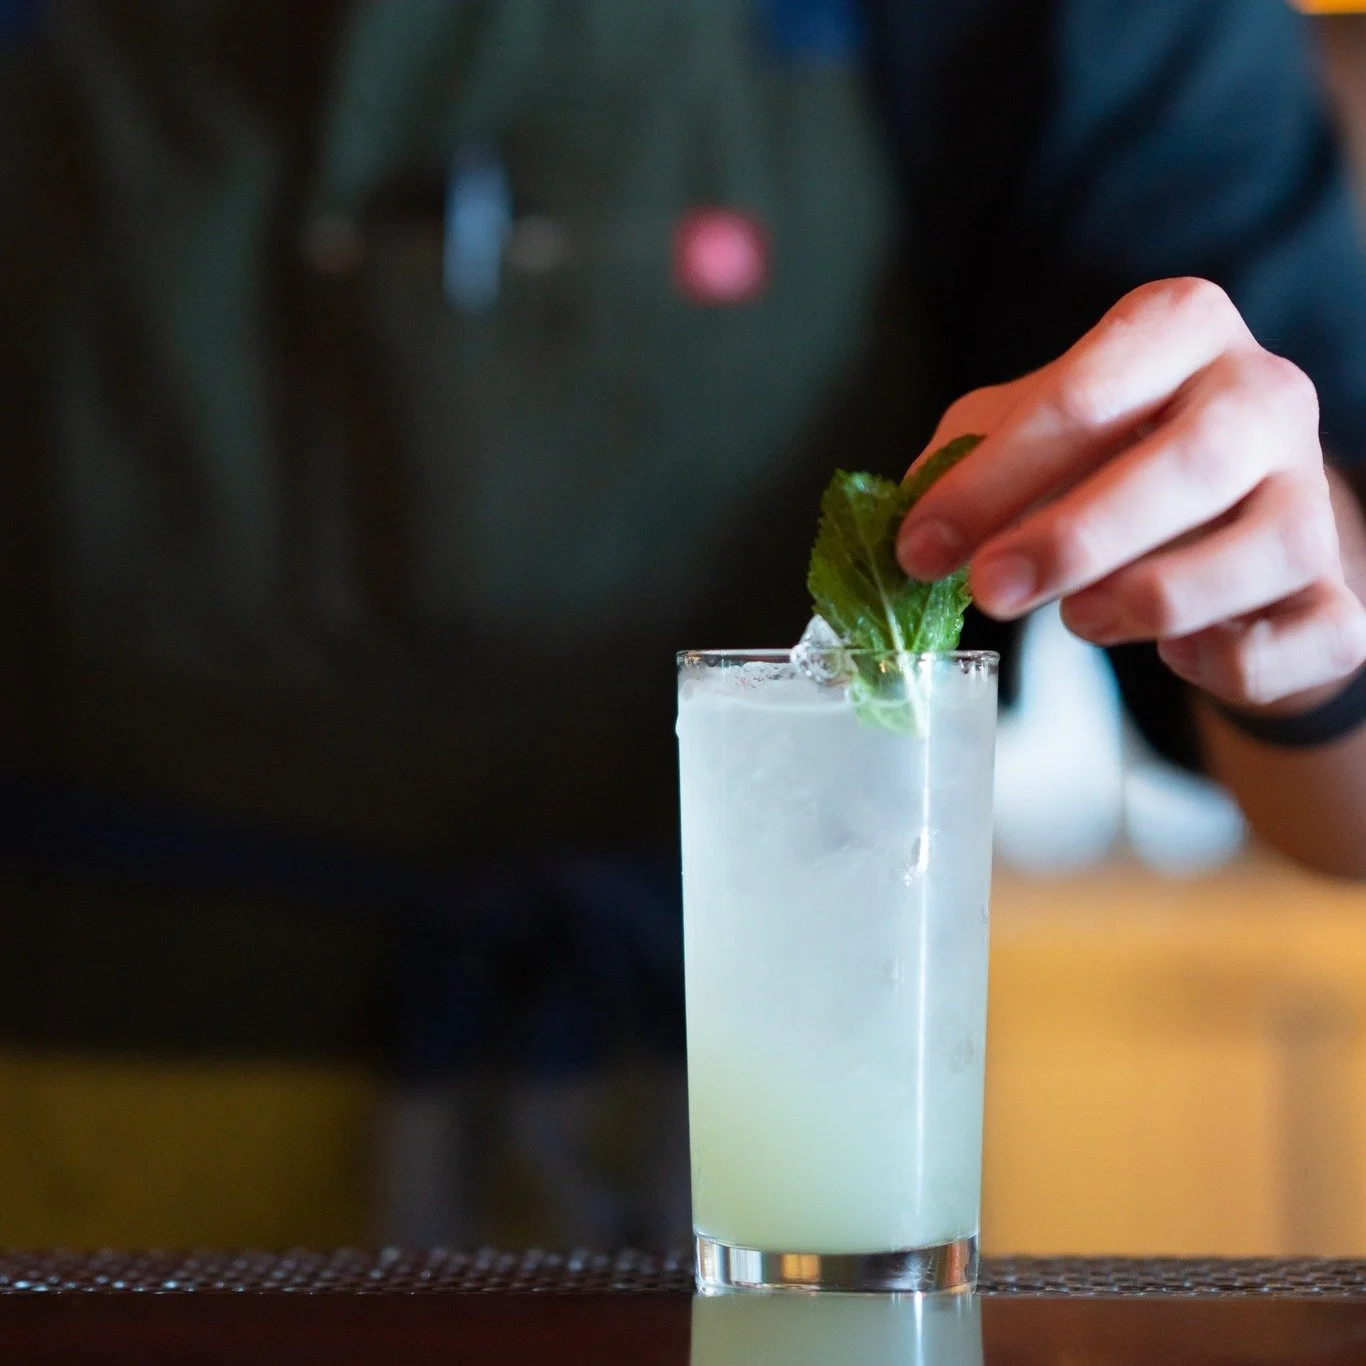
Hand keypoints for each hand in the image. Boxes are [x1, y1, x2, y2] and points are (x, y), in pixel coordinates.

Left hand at [896, 278, 1365, 712]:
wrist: (1212, 510)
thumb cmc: (1102, 458)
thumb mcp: (1022, 430)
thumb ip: (963, 464)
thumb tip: (910, 527)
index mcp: (1179, 330)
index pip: (1088, 392)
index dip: (992, 478)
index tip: (921, 548)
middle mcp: (1265, 395)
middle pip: (1194, 460)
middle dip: (1075, 538)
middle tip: (989, 591)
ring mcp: (1313, 492)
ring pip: (1271, 546)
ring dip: (1157, 597)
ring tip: (1080, 618)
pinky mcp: (1337, 587)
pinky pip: (1317, 632)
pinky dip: (1237, 658)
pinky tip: (1178, 652)